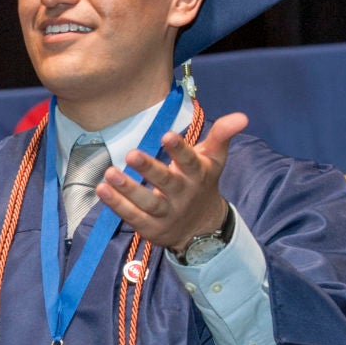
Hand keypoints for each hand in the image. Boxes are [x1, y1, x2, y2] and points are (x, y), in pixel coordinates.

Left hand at [96, 111, 247, 250]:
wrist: (201, 228)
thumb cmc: (201, 183)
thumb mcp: (213, 159)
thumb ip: (222, 135)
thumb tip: (242, 116)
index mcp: (197, 175)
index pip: (190, 161)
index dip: (180, 149)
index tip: (167, 136)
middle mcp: (182, 195)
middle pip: (166, 183)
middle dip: (149, 169)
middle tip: (132, 154)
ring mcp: (166, 213)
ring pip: (147, 202)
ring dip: (127, 188)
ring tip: (110, 173)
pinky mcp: (151, 228)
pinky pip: (133, 216)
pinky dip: (117, 205)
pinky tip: (103, 190)